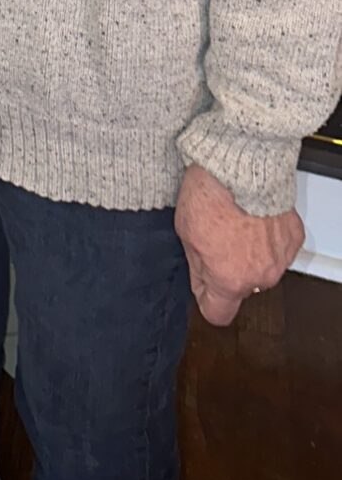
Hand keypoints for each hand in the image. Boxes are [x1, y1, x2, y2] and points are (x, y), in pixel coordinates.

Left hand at [174, 164, 304, 325]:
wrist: (241, 166)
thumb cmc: (212, 195)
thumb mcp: (186, 233)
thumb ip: (197, 266)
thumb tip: (202, 281)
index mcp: (229, 280)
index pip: (218, 313)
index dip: (206, 298)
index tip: (203, 286)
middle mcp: (260, 277)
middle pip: (240, 287)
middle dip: (228, 269)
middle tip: (217, 239)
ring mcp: (280, 260)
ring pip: (261, 267)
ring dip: (250, 253)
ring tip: (236, 223)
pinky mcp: (293, 239)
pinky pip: (277, 248)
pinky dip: (266, 237)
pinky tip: (253, 217)